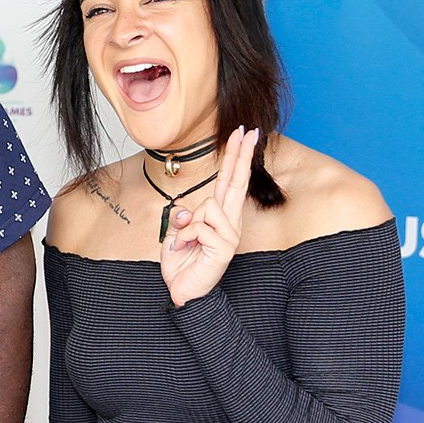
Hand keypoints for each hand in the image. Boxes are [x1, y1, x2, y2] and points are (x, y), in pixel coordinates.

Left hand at [161, 127, 259, 306]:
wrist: (185, 292)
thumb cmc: (184, 263)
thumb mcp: (176, 234)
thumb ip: (182, 217)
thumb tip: (186, 210)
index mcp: (219, 216)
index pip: (228, 181)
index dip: (235, 157)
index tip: (242, 135)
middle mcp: (229, 222)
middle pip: (236, 181)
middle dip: (240, 154)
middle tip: (247, 130)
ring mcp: (229, 235)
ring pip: (207, 206)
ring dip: (187, 225)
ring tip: (185, 242)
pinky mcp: (224, 248)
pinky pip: (199, 227)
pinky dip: (185, 238)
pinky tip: (186, 250)